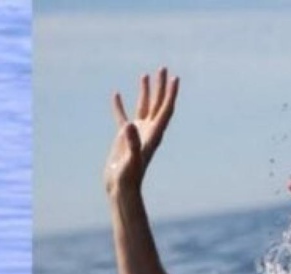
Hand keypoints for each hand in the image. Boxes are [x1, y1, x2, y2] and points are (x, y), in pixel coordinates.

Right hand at [104, 67, 179, 195]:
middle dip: (160, 87)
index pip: (166, 110)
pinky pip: (122, 116)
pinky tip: (116, 95)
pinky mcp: (123, 137)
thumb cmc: (129, 176)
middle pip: (157, 104)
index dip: (171, 94)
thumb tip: (129, 125)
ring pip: (143, 107)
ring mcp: (136, 133)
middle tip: (162, 69)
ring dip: (145, 92)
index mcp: (154, 134)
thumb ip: (132, 142)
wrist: (121, 187)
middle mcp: (148, 131)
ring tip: (145, 76)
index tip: (174, 79)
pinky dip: (119, 106)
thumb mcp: (131, 158)